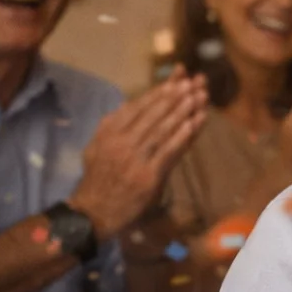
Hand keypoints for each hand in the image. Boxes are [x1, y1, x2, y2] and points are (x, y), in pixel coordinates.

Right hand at [69, 67, 207, 238]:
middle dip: (175, 96)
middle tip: (193, 82)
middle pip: (153, 114)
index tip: (177, 79)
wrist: (93, 211)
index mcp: (109, 131)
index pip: (138, 106)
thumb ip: (113, 126)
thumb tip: (132, 106)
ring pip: (163, 129)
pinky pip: (169, 151)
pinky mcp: (148, 175)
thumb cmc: (99, 179)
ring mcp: (135, 158)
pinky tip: (194, 122)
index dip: (159, 92)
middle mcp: (121, 140)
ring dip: (183, 111)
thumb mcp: (97, 146)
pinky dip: (183, 135)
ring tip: (198, 96)